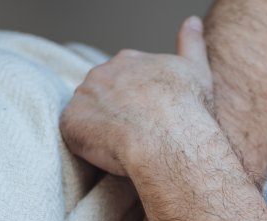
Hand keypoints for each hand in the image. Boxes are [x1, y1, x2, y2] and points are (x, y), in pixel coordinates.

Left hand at [60, 16, 213, 175]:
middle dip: (114, 113)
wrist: (170, 137)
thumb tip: (192, 22)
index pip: (124, 79)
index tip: (147, 116)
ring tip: (124, 145)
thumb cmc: (187, 107)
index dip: (135, 101)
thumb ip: (191, 43)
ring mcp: (84, 95)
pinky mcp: (71, 121)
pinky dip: (87, 144)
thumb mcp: (196, 69)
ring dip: (99, 128)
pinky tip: (109, 152)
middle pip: (102, 95)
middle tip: (135, 134)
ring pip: (87, 114)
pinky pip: (74, 134)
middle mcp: (102, 71)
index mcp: (128, 60)